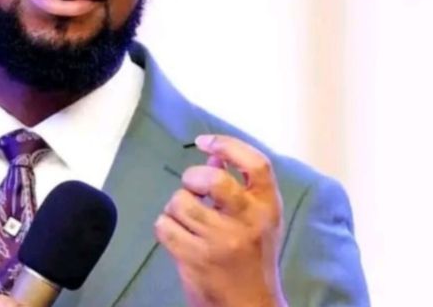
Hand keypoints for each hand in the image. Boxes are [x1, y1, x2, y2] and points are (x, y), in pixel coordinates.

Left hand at [154, 135, 286, 306]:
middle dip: (193, 177)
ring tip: (186, 219)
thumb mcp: (256, 219)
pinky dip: (165, 227)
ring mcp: (221, 241)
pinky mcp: (196, 258)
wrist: (250, 305)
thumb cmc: (252, 257)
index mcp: (268, 207)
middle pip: (213, 180)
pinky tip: (177, 235)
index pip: (256, 164)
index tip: (205, 141)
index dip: (228, 145)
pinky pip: (164, 226)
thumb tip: (213, 152)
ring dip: (176, 207)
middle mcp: (248, 221)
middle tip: (192, 188)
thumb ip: (238, 185)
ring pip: (180, 202)